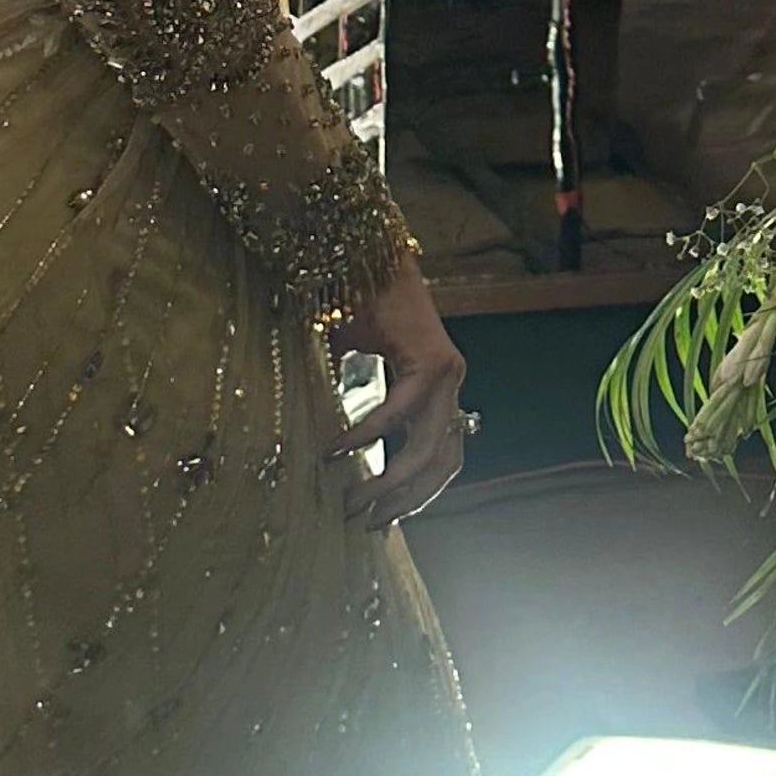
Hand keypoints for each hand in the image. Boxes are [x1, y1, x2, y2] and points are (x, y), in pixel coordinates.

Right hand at [339, 259, 468, 526]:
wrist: (366, 252)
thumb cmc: (356, 305)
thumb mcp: (356, 366)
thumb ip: (354, 401)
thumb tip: (326, 452)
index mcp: (438, 393)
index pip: (441, 458)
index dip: (417, 493)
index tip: (383, 518)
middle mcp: (450, 388)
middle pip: (442, 464)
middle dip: (404, 500)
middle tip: (365, 523)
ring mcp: (447, 376)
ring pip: (429, 449)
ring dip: (392, 482)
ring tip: (353, 501)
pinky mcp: (431, 361)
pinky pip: (400, 411)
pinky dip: (368, 434)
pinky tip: (338, 450)